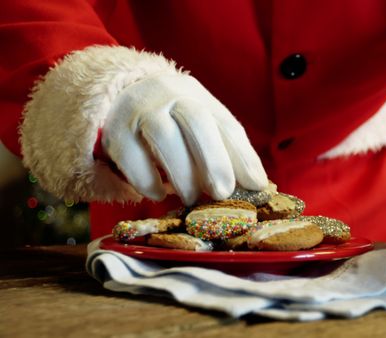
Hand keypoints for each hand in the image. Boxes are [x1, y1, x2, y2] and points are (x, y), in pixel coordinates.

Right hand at [101, 73, 267, 204]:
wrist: (121, 98)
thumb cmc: (173, 122)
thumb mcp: (202, 127)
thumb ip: (227, 151)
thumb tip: (257, 185)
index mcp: (199, 97)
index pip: (227, 124)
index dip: (244, 157)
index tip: (256, 186)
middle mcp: (171, 96)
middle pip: (197, 121)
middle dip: (214, 160)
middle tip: (224, 192)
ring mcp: (140, 110)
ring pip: (163, 136)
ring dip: (182, 173)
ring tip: (192, 198)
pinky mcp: (114, 131)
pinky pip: (130, 156)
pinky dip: (146, 179)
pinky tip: (158, 194)